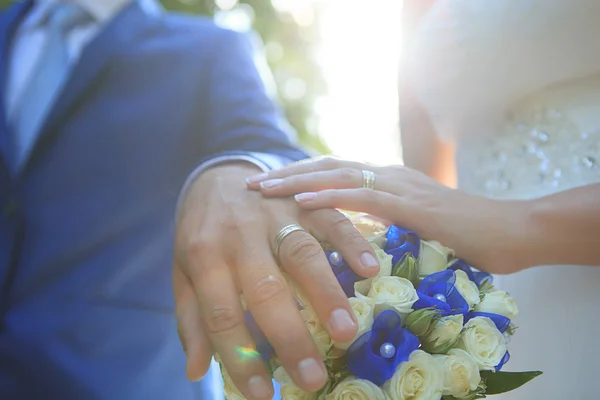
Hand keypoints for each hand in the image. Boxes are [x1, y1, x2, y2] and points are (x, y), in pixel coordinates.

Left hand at [173, 163, 379, 398]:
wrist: (215, 177)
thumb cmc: (201, 234)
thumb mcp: (185, 273)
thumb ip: (192, 319)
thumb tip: (197, 371)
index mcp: (204, 257)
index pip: (221, 316)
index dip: (240, 357)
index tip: (262, 395)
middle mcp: (239, 236)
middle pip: (266, 290)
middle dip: (291, 337)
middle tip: (313, 378)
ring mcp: (273, 215)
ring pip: (302, 254)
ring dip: (326, 294)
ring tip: (347, 333)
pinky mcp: (300, 201)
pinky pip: (329, 219)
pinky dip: (351, 243)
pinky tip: (369, 269)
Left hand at [246, 157, 529, 273]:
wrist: (509, 233)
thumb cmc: (463, 237)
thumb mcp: (412, 230)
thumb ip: (383, 227)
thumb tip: (351, 240)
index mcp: (386, 180)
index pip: (333, 170)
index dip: (298, 176)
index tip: (267, 186)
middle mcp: (388, 175)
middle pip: (326, 166)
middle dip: (286, 174)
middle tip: (249, 184)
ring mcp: (399, 185)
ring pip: (337, 175)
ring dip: (296, 181)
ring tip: (262, 189)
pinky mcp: (411, 203)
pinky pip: (362, 196)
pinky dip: (329, 197)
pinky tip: (302, 201)